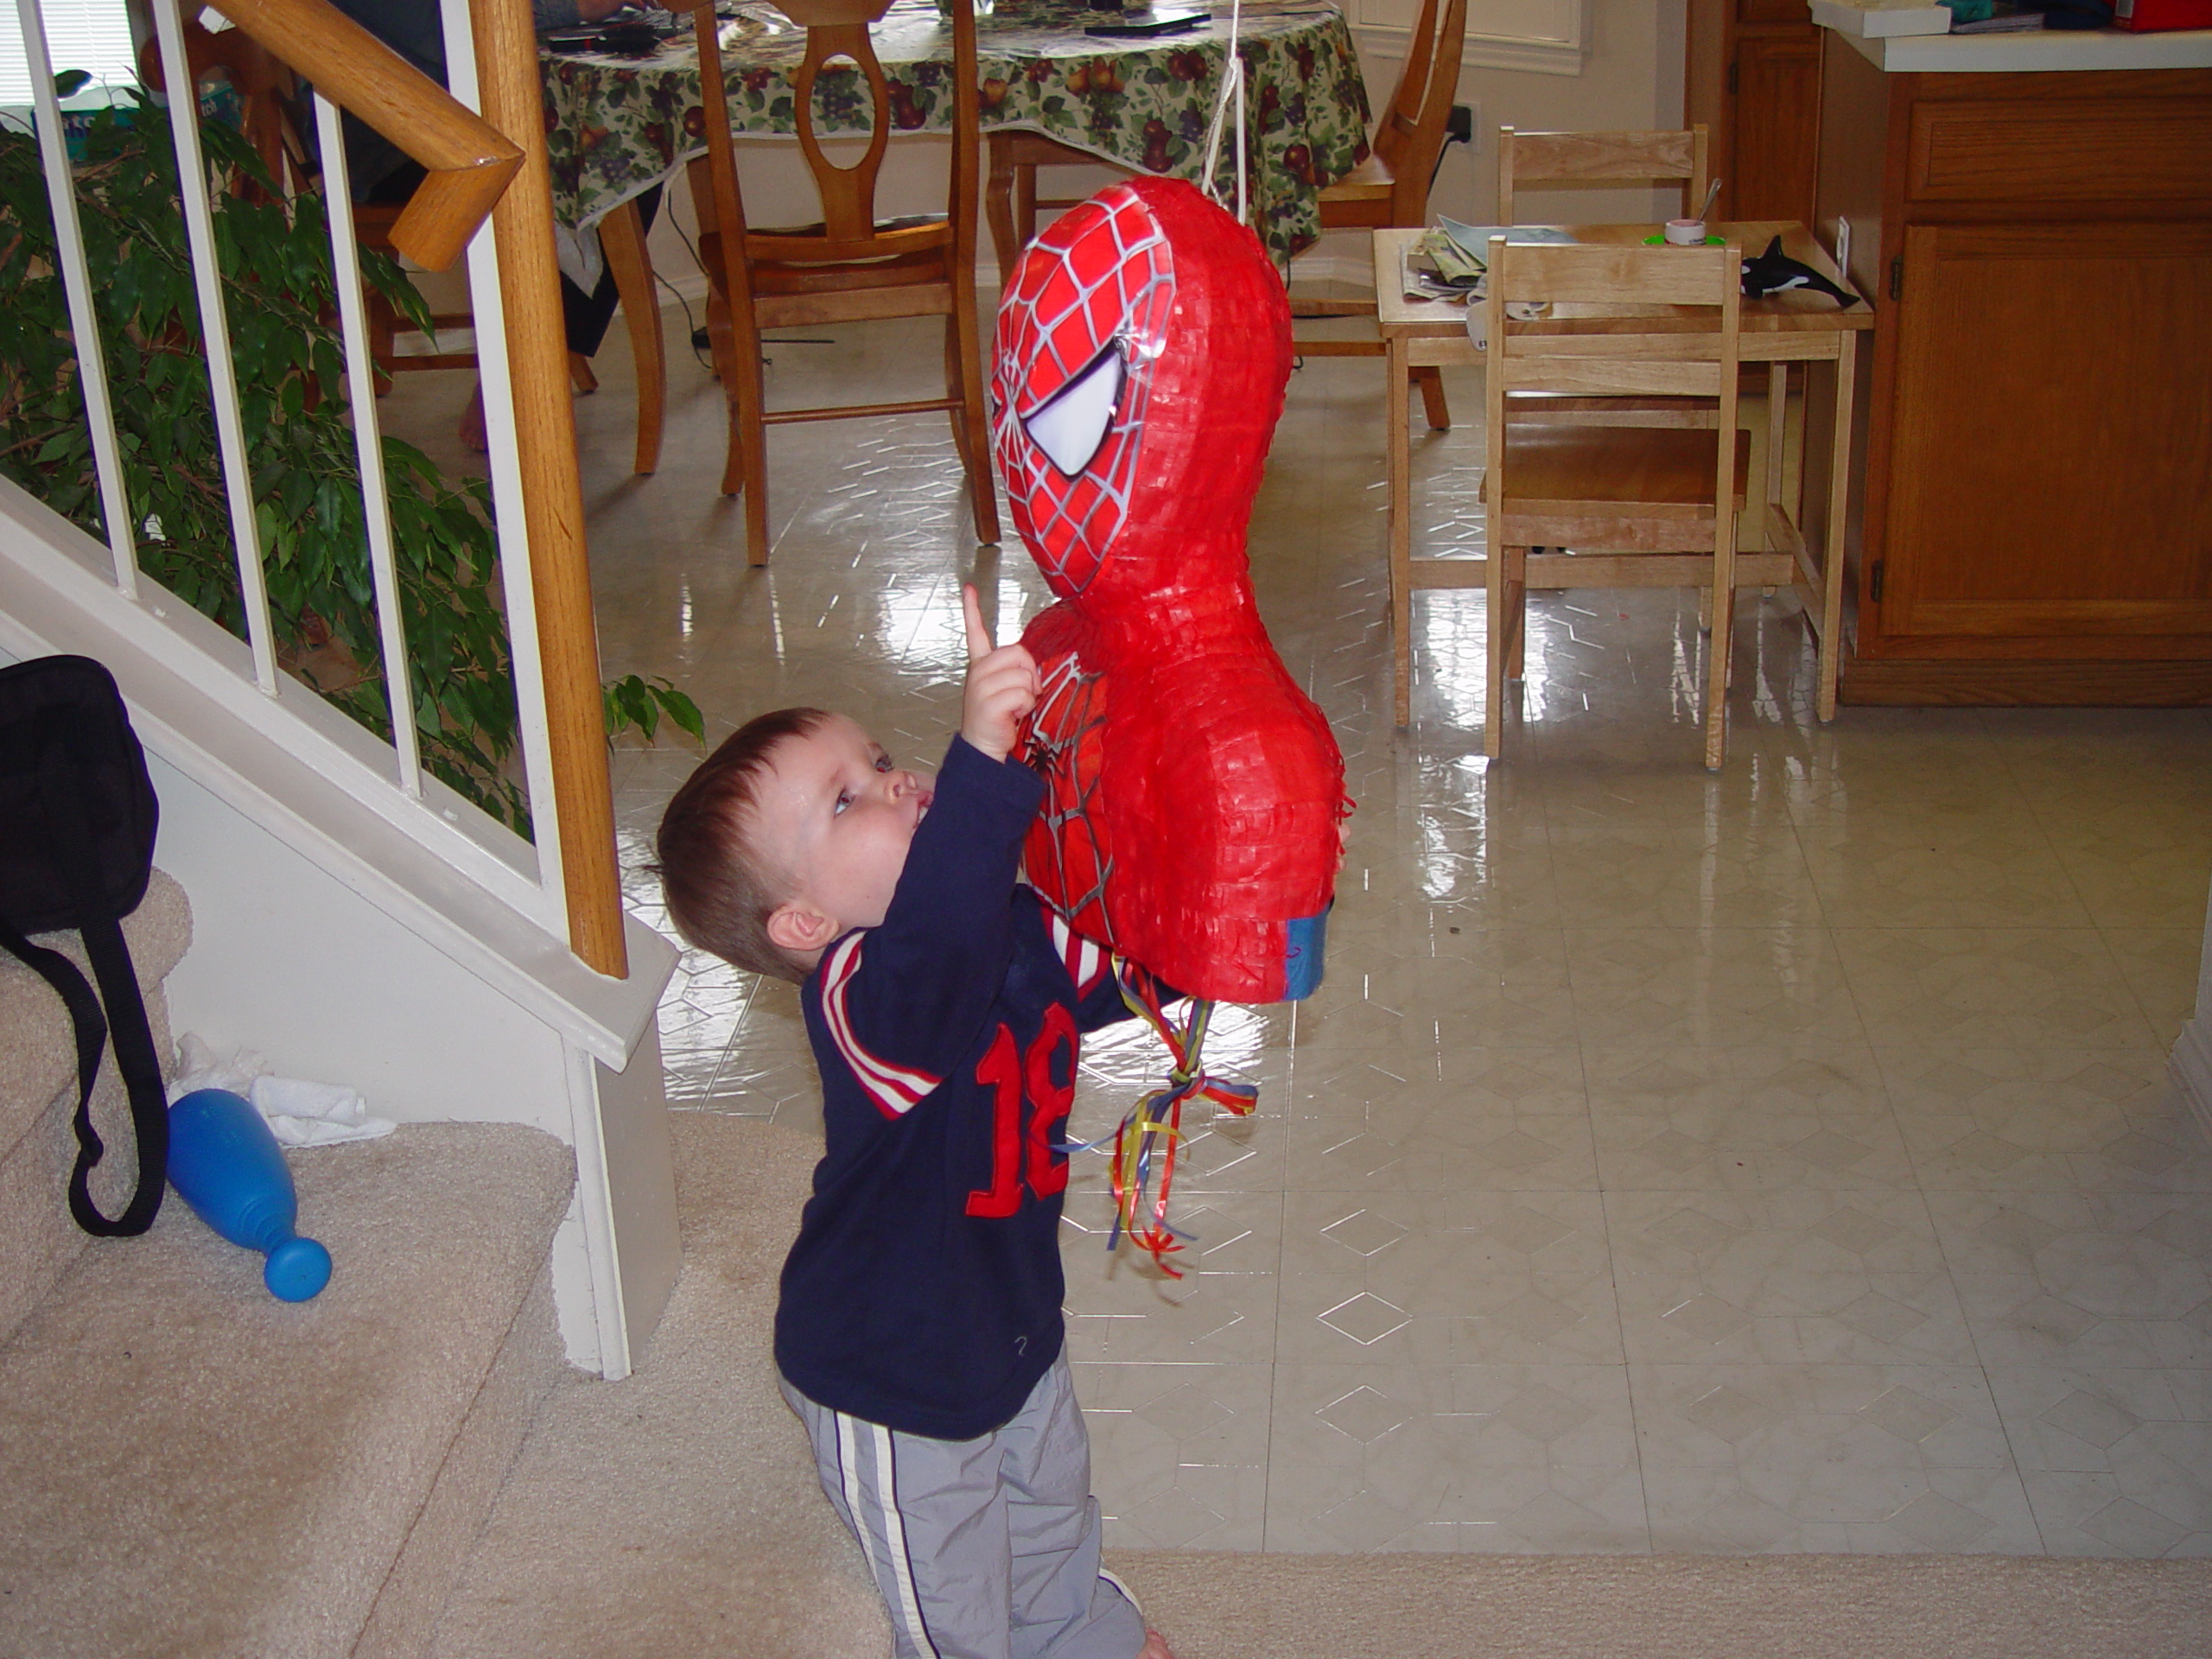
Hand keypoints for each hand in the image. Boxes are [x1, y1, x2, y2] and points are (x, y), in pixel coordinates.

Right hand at [960, 584, 1037, 762]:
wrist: (983, 746)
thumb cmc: (998, 717)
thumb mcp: (1005, 687)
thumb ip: (1015, 669)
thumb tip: (1030, 666)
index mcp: (980, 665)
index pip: (975, 632)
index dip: (971, 609)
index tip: (968, 588)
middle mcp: (977, 672)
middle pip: (1018, 653)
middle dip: (1030, 672)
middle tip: (1024, 691)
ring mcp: (980, 687)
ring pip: (1023, 675)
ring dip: (1028, 694)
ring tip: (1016, 706)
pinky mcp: (988, 703)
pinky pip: (1022, 694)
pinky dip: (1025, 706)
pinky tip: (1013, 715)